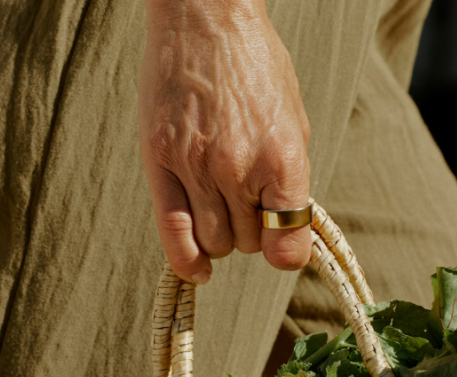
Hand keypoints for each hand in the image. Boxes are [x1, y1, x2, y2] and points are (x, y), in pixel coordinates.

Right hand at [139, 0, 310, 283]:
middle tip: (246, 203)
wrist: (206, 19)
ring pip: (214, 242)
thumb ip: (292, 181)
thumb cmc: (257, 70)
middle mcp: (239, 169)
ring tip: (221, 207)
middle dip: (250, 232)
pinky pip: (173, 231)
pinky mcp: (161, 161)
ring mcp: (196, 166)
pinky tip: (197, 270)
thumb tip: (286, 229)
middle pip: (247, 243)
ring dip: (221, 236)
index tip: (280, 242)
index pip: (288, 243)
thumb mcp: (295, 122)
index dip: (286, 250)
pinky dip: (186, 260)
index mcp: (283, 159)